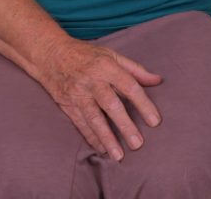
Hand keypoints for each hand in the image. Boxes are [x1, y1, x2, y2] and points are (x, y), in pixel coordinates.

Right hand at [42, 37, 162, 160]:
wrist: (51, 55)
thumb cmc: (87, 55)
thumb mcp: (112, 55)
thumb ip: (135, 69)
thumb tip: (158, 80)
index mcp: (106, 66)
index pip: (129, 86)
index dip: (143, 103)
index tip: (155, 121)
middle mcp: (92, 80)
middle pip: (111, 105)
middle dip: (125, 125)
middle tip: (138, 144)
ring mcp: (78, 93)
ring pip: (94, 118)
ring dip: (107, 138)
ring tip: (119, 155)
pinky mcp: (67, 104)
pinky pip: (81, 124)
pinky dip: (92, 138)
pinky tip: (102, 149)